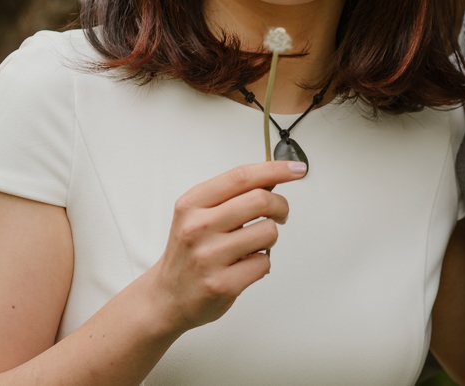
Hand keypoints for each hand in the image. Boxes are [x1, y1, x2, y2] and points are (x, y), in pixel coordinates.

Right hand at [147, 160, 302, 331]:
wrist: (167, 296)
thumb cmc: (189, 253)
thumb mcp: (198, 215)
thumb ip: (232, 196)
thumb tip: (272, 178)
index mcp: (192, 205)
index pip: (241, 177)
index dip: (275, 169)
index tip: (297, 168)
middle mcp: (197, 228)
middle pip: (261, 199)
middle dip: (280, 206)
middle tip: (280, 214)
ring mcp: (209, 256)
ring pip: (269, 231)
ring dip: (269, 238)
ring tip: (252, 246)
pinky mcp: (222, 283)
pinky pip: (265, 262)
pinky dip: (261, 263)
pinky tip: (243, 267)